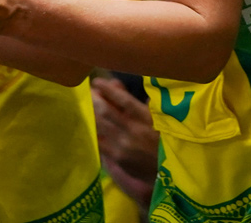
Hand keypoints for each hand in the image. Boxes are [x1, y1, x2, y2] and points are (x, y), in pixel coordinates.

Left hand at [91, 77, 158, 204]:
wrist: (166, 169)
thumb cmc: (162, 139)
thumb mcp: (154, 117)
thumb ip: (134, 101)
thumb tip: (115, 85)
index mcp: (145, 117)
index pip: (124, 99)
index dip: (108, 89)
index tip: (97, 81)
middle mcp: (133, 129)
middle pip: (106, 111)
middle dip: (93, 99)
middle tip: (86, 91)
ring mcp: (123, 144)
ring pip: (100, 126)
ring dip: (90, 114)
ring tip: (84, 105)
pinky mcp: (117, 157)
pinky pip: (99, 142)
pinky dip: (93, 132)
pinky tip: (87, 125)